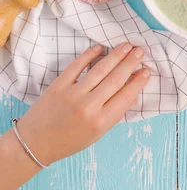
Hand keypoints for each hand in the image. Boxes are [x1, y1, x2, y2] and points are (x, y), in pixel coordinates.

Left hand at [15, 43, 149, 165]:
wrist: (35, 144)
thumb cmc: (69, 141)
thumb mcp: (97, 134)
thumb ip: (114, 114)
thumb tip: (133, 95)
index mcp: (101, 122)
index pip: (126, 96)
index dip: (139, 81)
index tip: (147, 70)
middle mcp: (89, 107)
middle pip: (116, 79)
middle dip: (130, 63)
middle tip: (140, 51)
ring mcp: (73, 94)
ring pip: (100, 69)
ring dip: (116, 55)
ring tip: (127, 45)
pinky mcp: (59, 85)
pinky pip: (77, 65)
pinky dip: (89, 54)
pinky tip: (99, 47)